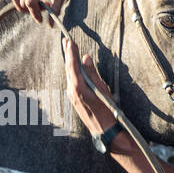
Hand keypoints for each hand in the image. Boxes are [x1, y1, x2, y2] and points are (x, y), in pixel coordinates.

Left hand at [62, 36, 125, 150]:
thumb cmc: (107, 110)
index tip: (70, 42)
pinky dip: (72, 72)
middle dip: (68, 55)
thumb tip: (86, 58)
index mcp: (78, 88)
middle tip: (66, 42)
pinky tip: (74, 68)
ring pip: (69, 76)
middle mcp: (72, 92)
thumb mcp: (102, 89)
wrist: (105, 130)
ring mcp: (72, 97)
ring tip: (69, 50)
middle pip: (68, 70)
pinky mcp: (74, 100)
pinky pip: (71, 82)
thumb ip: (93, 73)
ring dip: (69, 63)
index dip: (71, 53)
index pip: (72, 66)